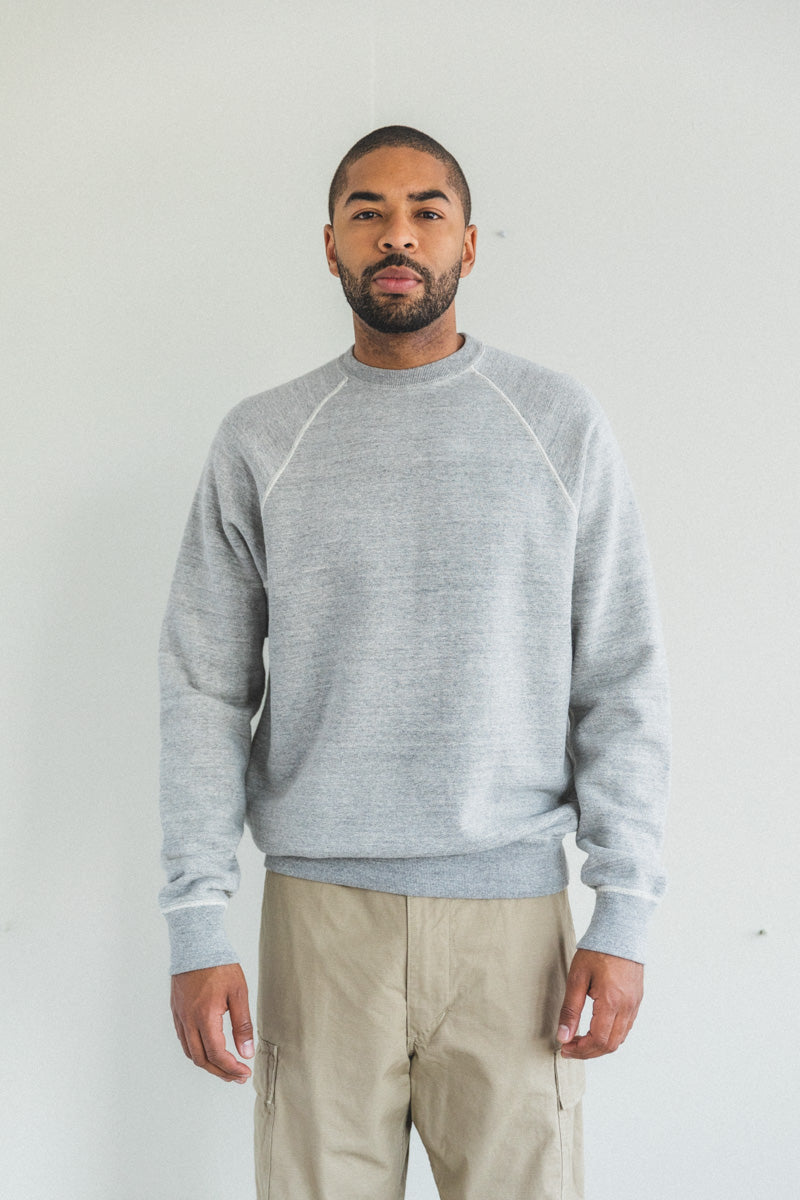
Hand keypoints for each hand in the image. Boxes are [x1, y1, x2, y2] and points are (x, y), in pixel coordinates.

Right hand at [170, 962, 254, 1082]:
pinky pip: (183, 1039)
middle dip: (220, 1072)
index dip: (231, 1068)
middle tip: (237, 1077)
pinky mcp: (176, 1010)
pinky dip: (196, 1050)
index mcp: (205, 1017)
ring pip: (190, 1051)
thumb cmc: (219, 964)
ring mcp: (180, 1016)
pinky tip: (208, 1049)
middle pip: (201, 1059)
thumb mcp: (239, 992)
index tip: (244, 1073)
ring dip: (207, 1064)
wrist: (196, 943)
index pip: (217, 1054)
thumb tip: (247, 1052)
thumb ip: (242, 1024)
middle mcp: (189, 1020)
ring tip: (225, 1067)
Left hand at [556, 948, 642, 1058]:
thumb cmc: (597, 950)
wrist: (620, 930)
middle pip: (610, 1045)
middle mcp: (627, 1007)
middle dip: (589, 1052)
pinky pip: (626, 1027)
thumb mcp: (577, 978)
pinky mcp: (637, 1000)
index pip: (598, 1040)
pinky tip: (596, 1029)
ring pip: (620, 1039)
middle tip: (570, 1048)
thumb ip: (570, 1009)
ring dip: (600, 1045)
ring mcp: (635, 1004)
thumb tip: (563, 1036)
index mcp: (612, 1002)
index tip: (565, 1048)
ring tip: (580, 1040)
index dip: (580, 1050)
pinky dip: (611, 1035)